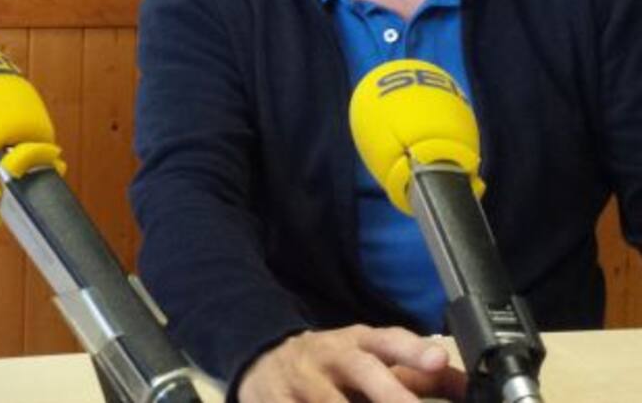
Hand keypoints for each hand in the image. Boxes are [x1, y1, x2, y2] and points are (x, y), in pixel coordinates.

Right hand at [237, 325, 466, 401]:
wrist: (266, 362)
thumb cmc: (333, 367)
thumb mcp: (371, 361)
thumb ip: (419, 374)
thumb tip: (472, 388)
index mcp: (358, 344)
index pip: (389, 341)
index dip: (413, 350)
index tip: (439, 359)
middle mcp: (331, 356)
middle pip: (363, 370)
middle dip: (390, 395)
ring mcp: (301, 379)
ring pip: (328, 401)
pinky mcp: (273, 399)